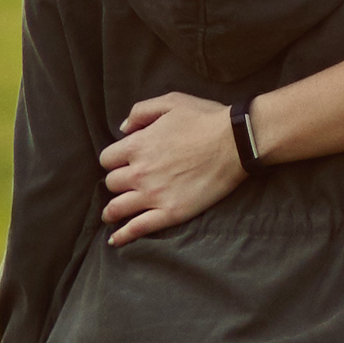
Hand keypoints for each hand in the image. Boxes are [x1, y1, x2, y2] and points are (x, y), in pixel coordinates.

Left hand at [101, 90, 242, 243]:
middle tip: (126, 184)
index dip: (114, 161)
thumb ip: (140, 111)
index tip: (123, 163)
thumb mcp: (170, 102)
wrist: (236, 142)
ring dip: (111, 211)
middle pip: (112, 183)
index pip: (107, 159)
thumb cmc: (206, 119)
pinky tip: (115, 240)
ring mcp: (153, 195)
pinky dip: (123, 236)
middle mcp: (139, 172)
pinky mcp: (170, 212)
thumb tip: (123, 128)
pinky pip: (138, 228)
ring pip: (117, 208)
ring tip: (111, 215)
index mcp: (137, 145)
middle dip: (117, 182)